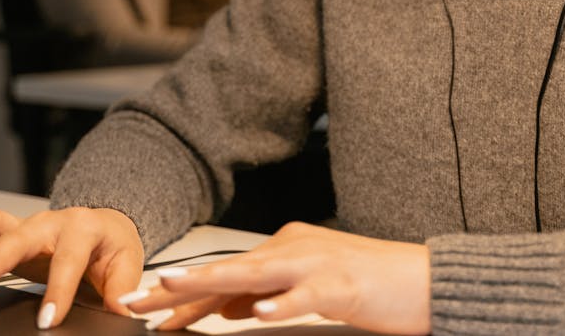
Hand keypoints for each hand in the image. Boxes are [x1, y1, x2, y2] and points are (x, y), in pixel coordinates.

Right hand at [0, 206, 143, 329]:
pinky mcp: (9, 236)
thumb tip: (123, 313)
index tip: (47, 320)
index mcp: (83, 228)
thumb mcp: (126, 263)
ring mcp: (26, 227)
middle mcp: (50, 222)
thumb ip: (120, 289)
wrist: (106, 225)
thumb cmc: (112, 245)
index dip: (58, 290)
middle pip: (21, 236)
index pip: (68, 260)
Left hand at [121, 222, 429, 333]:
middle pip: (227, 269)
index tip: (142, 304)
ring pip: (257, 273)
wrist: (425, 278)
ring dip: (214, 284)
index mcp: (285, 249)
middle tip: (138, 299)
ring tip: (178, 291)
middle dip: (179, 286)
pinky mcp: (343, 284)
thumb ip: (270, 295)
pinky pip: (307, 295)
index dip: (181, 291)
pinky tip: (258, 314)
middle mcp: (294, 249)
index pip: (223, 273)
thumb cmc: (372, 286)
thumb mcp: (310, 290)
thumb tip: (231, 308)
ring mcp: (318, 263)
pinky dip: (282, 304)